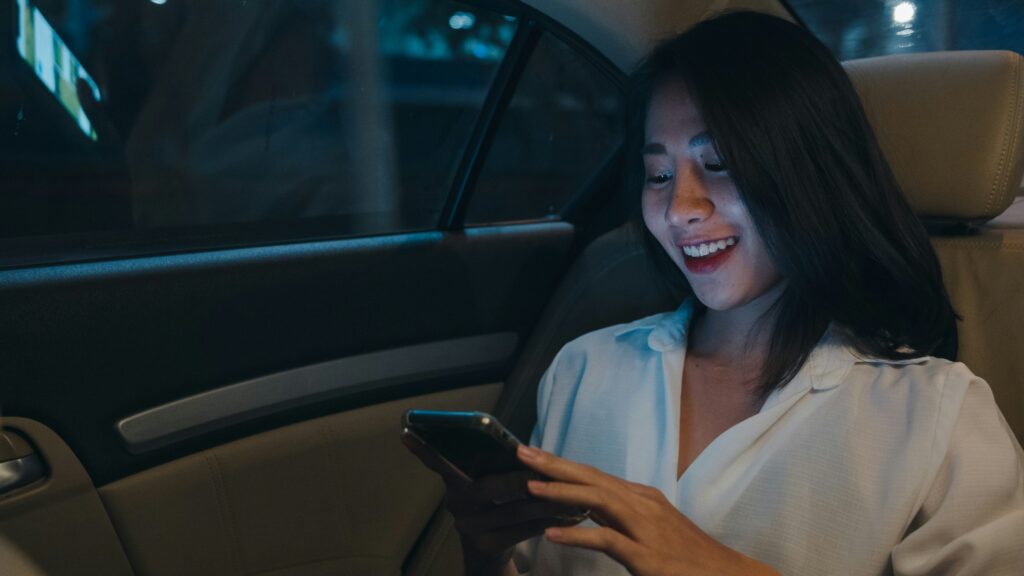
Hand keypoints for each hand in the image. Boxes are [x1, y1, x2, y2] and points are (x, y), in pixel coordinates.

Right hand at [400, 430, 582, 573]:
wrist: (489, 555)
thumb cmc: (494, 506)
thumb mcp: (488, 485)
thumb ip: (497, 466)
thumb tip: (525, 449)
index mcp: (454, 482)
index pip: (438, 461)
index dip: (423, 450)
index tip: (407, 433)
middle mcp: (455, 503)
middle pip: (488, 487)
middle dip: (523, 480)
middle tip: (551, 474)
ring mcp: (469, 527)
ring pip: (512, 510)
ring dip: (547, 502)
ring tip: (574, 495)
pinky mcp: (486, 546)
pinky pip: (522, 531)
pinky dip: (548, 522)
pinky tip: (569, 516)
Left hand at [517, 445, 779, 575]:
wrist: (726, 574)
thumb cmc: (685, 555)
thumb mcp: (649, 529)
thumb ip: (618, 518)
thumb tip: (585, 510)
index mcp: (639, 497)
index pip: (593, 474)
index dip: (562, 464)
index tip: (533, 454)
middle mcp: (641, 504)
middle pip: (590, 478)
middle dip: (554, 465)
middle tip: (521, 453)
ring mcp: (644, 528)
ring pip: (596, 500)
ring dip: (560, 492)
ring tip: (529, 486)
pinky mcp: (646, 555)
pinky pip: (606, 540)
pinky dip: (577, 536)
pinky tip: (552, 535)